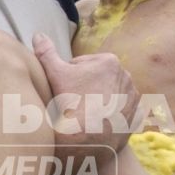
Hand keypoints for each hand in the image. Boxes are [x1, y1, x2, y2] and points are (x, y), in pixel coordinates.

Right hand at [30, 34, 133, 151]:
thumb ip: (46, 53)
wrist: (87, 140)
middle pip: (97, 79)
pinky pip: (122, 111)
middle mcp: (126, 75)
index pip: (82, 66)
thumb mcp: (55, 75)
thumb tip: (38, 34)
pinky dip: (113, 115)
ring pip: (110, 95)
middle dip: (85, 88)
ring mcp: (133, 97)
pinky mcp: (136, 115)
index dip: (69, 78)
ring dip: (100, 101)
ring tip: (85, 114)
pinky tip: (100, 122)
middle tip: (72, 103)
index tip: (64, 91)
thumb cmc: (71, 104)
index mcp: (108, 61)